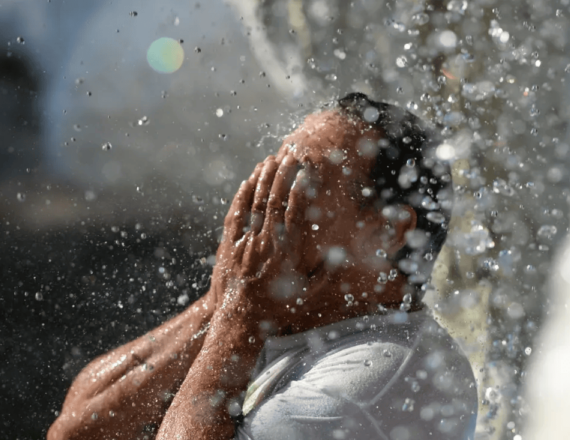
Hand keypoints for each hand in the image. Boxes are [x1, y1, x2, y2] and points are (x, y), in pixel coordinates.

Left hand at [210, 147, 385, 336]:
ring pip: (254, 203)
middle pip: (274, 201)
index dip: (302, 188)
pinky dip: (243, 195)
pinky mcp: (228, 245)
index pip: (295, 212)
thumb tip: (341, 254)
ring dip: (263, 179)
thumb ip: (325, 272)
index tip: (308, 171)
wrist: (240, 322)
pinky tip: (249, 181)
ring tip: (271, 159)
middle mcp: (265, 243)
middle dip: (283, 175)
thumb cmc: (277, 309)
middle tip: (291, 155)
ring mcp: (244, 242)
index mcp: (286, 252)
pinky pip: (236, 214)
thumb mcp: (307, 294)